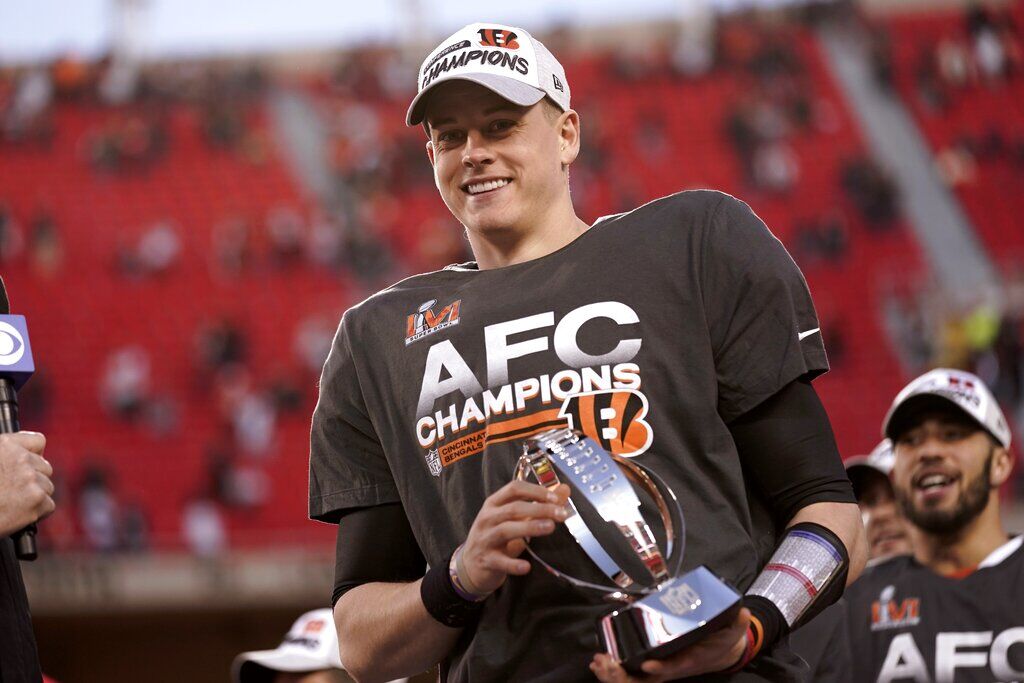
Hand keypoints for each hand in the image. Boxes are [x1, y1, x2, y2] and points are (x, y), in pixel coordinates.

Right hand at [0, 432, 54, 536]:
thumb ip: (6, 455)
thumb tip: (24, 455)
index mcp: (6, 445)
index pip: (38, 442)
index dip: (34, 455)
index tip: (28, 465)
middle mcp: (21, 458)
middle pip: (45, 467)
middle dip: (33, 480)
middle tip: (14, 492)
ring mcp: (30, 478)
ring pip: (47, 486)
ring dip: (34, 497)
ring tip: (12, 504)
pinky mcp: (37, 499)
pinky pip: (48, 505)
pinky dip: (37, 513)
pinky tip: (19, 514)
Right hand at [457, 480, 570, 595]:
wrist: (470, 565)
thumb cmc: (495, 537)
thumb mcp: (514, 518)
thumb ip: (539, 504)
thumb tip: (565, 489)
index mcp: (494, 503)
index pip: (514, 489)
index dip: (535, 491)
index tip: (555, 497)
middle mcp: (487, 518)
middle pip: (513, 509)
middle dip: (539, 509)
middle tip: (561, 514)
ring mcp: (485, 539)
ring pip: (506, 530)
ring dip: (529, 527)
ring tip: (550, 527)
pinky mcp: (486, 560)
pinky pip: (500, 561)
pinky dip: (513, 564)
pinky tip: (527, 567)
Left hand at [591, 607, 751, 681]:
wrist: (723, 651)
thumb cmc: (724, 640)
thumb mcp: (734, 631)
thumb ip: (738, 622)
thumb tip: (743, 613)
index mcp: (691, 660)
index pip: (675, 667)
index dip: (662, 668)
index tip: (648, 664)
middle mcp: (674, 668)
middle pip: (647, 680)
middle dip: (625, 676)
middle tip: (606, 663)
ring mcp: (663, 668)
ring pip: (636, 680)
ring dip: (614, 675)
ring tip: (597, 663)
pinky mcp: (655, 665)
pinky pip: (633, 674)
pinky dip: (615, 671)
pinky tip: (600, 662)